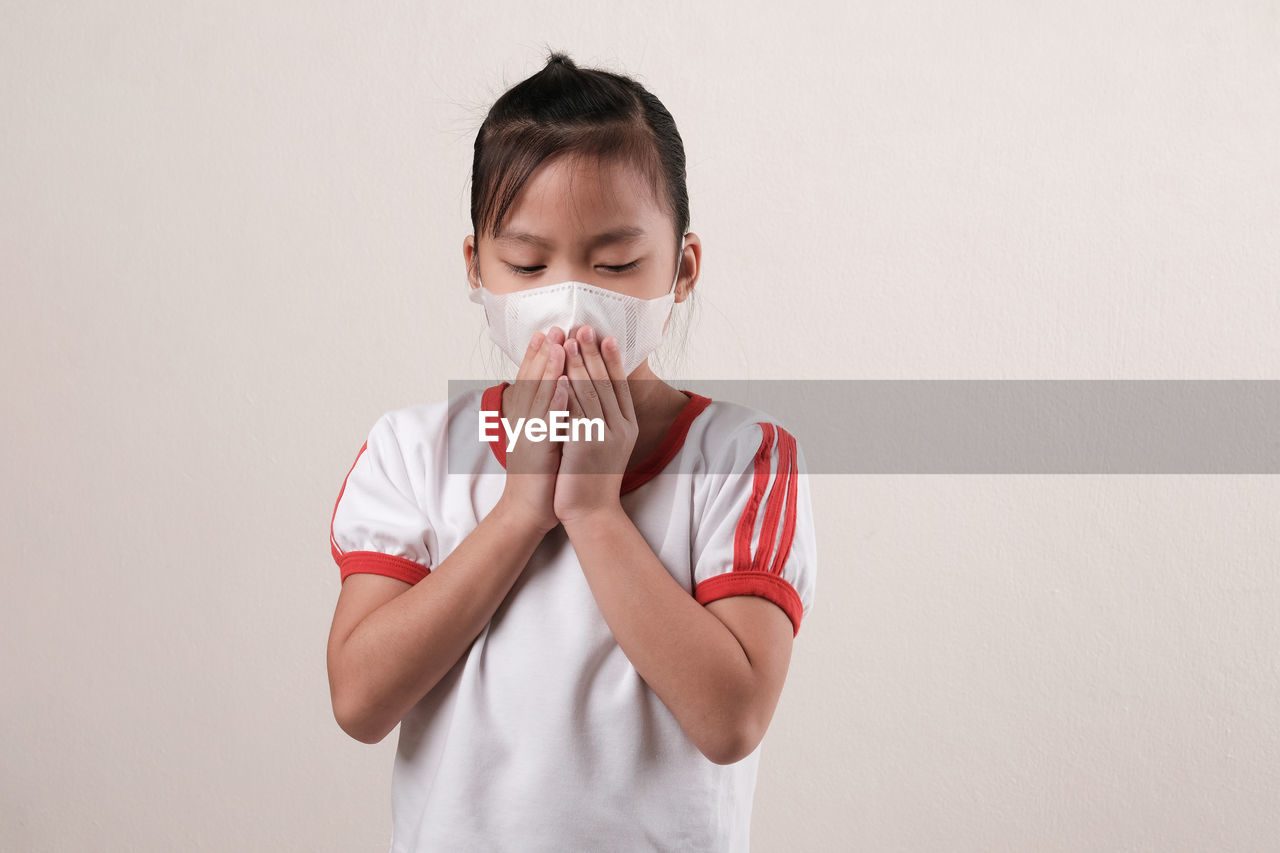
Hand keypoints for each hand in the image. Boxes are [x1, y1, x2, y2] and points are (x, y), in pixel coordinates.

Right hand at [497, 327, 568, 533]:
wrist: (529, 510)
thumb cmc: (542, 476)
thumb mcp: (544, 438)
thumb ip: (549, 415)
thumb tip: (561, 392)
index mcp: (525, 418)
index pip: (530, 379)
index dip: (538, 355)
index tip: (548, 331)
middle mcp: (523, 422)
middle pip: (532, 380)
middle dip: (544, 352)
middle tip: (556, 327)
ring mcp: (528, 435)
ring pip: (538, 396)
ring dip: (549, 369)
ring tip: (560, 344)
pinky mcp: (537, 452)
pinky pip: (547, 423)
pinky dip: (554, 403)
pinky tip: (564, 385)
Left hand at [554, 325, 638, 525]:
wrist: (591, 512)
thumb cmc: (592, 478)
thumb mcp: (605, 443)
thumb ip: (604, 418)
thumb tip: (596, 391)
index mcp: (627, 425)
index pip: (620, 384)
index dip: (612, 358)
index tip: (605, 334)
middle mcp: (621, 427)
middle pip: (606, 381)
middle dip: (593, 352)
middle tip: (583, 326)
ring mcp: (605, 435)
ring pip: (591, 391)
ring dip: (579, 362)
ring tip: (570, 339)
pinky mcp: (587, 444)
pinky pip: (576, 410)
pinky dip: (568, 388)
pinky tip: (560, 371)